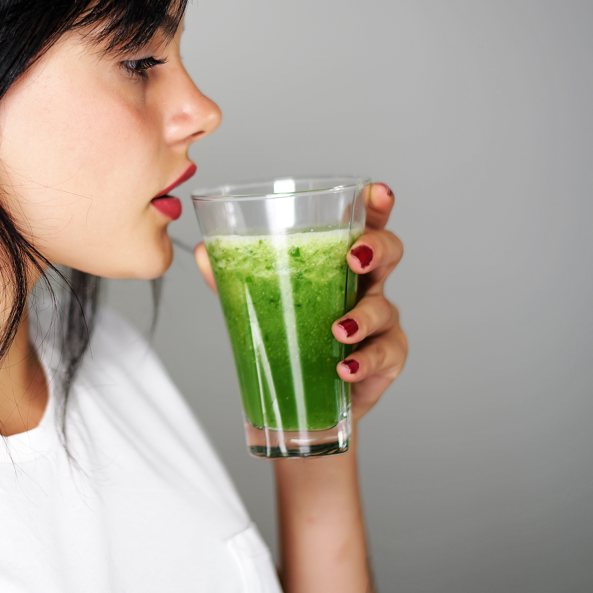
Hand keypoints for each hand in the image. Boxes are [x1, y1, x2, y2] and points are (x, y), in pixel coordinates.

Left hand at [193, 182, 406, 421]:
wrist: (304, 400)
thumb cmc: (290, 336)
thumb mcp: (260, 300)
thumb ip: (233, 275)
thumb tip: (202, 251)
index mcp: (338, 262)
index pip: (363, 224)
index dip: (376, 205)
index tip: (375, 192)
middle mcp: (365, 286)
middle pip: (389, 252)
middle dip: (377, 248)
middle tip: (354, 258)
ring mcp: (380, 322)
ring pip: (386, 307)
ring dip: (363, 316)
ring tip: (339, 329)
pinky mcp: (385, 358)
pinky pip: (386, 354)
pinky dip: (365, 361)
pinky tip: (344, 367)